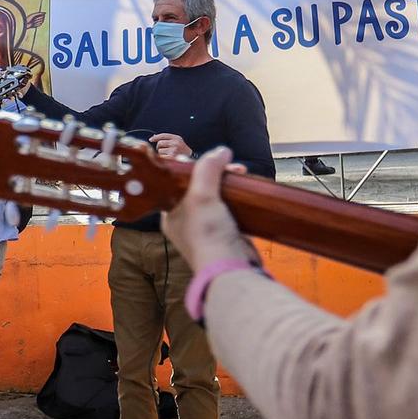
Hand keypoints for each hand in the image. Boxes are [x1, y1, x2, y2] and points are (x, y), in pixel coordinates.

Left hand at [148, 132, 193, 162]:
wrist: (191, 159)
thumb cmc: (182, 150)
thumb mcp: (178, 142)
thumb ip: (168, 139)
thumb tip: (154, 137)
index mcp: (177, 138)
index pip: (163, 135)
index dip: (156, 137)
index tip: (151, 139)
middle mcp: (176, 143)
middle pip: (160, 143)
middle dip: (160, 147)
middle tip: (165, 150)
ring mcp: (174, 150)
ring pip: (160, 150)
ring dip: (162, 153)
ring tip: (169, 155)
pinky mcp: (172, 157)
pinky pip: (161, 156)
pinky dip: (163, 158)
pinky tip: (169, 158)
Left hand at [161, 148, 255, 270]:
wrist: (231, 267)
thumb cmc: (207, 234)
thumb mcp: (201, 196)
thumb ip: (207, 169)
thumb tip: (221, 151)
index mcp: (171, 215)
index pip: (177, 183)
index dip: (194, 169)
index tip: (210, 160)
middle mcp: (187, 222)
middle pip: (200, 189)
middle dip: (216, 174)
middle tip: (232, 166)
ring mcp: (208, 229)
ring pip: (218, 198)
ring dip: (229, 184)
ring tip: (240, 173)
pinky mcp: (227, 233)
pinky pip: (232, 209)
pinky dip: (239, 198)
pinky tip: (246, 190)